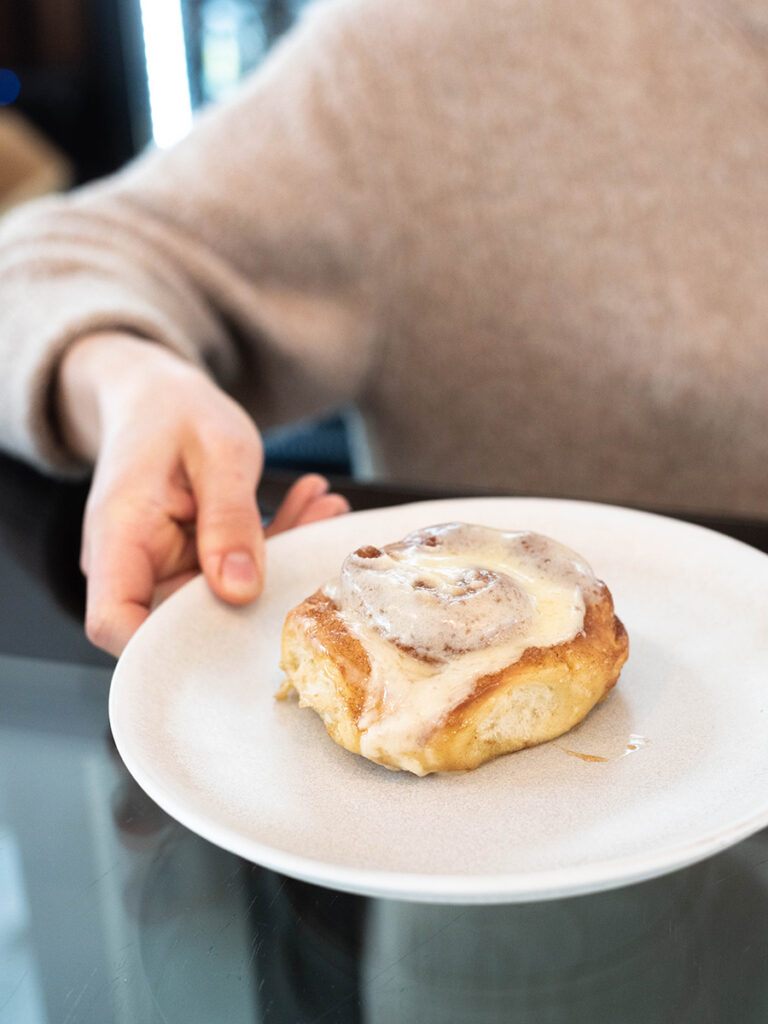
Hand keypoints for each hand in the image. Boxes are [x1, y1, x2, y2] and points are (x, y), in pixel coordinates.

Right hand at [57, 332, 348, 655]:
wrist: (156, 394)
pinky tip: (309, 504)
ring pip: (222, 595)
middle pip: (185, 615)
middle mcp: (132, 561)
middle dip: (258, 591)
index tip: (237, 634)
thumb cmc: (175, 411)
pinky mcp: (190, 561)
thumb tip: (241, 590)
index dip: (162, 647)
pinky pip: (232, 572)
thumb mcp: (217, 452)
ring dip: (278, 559)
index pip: (115, 621)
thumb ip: (229, 519)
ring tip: (324, 508)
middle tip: (318, 532)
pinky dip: (273, 543)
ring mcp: (162, 565)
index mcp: (118, 535)